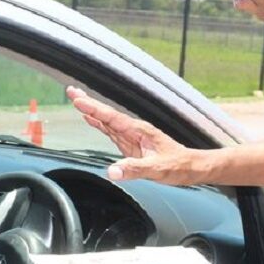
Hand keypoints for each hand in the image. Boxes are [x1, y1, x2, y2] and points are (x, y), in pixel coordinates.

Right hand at [66, 85, 201, 184]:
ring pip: (108, 121)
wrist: (192, 167)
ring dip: (92, 111)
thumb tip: (113, 171)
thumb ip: (134, 169)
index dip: (94, 109)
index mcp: (139, 131)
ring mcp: (132, 137)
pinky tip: (91, 120)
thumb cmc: (179, 166)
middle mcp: (134, 130)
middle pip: (107, 114)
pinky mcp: (132, 145)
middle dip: (89, 103)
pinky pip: (112, 132)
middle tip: (71, 92)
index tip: (78, 101)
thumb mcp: (157, 170)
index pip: (112, 118)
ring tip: (77, 101)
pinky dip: (99, 124)